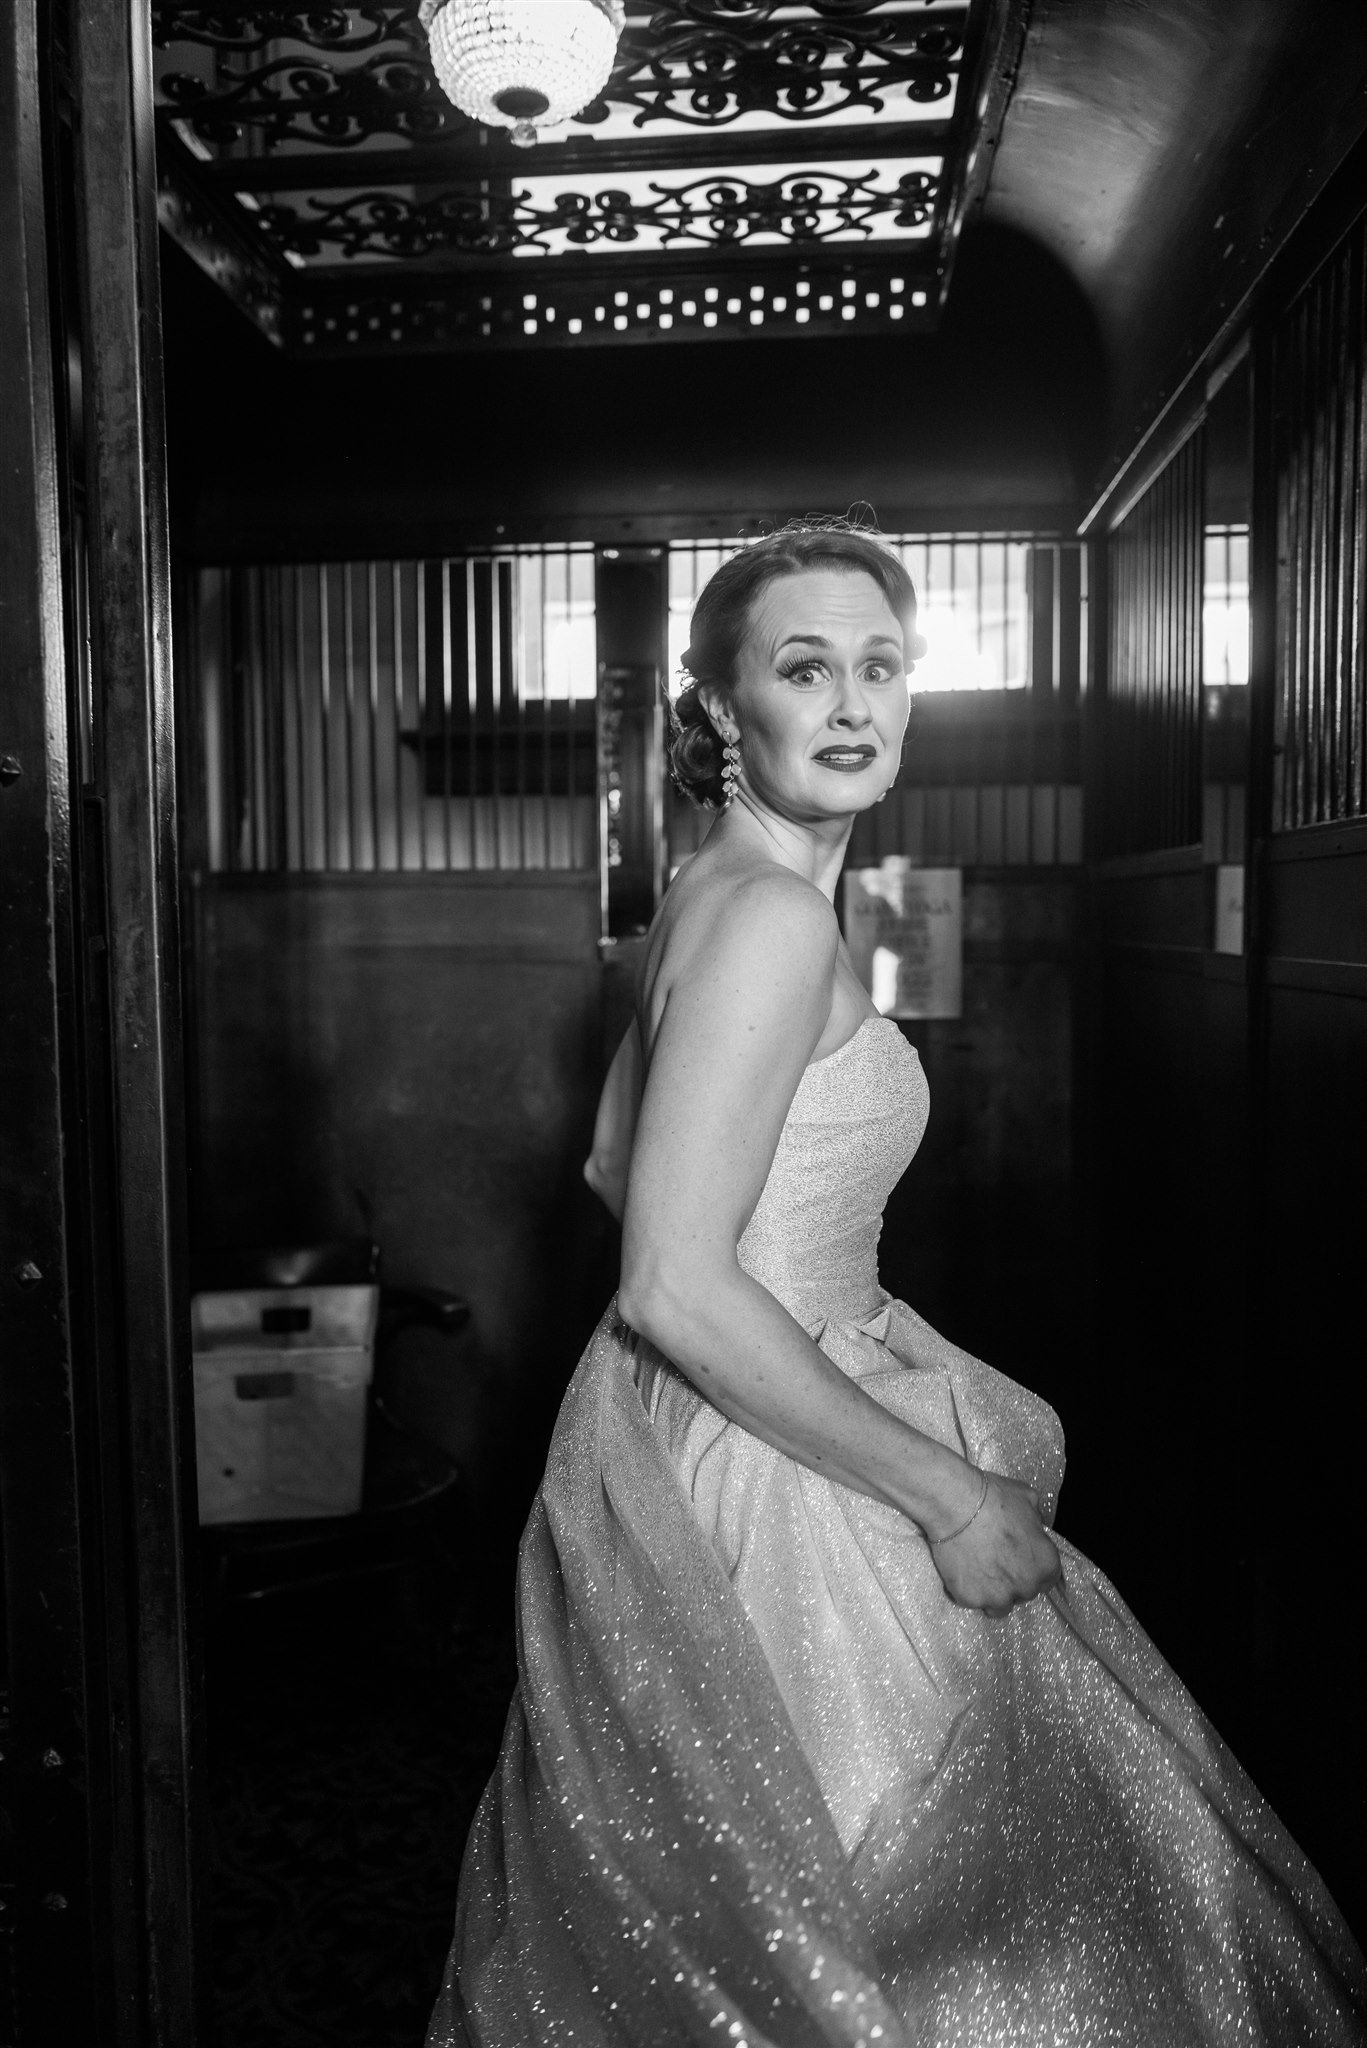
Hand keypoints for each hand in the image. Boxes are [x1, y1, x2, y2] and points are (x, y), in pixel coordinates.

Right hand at [929, 1471, 1061, 1616]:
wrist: (956, 1504)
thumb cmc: (994, 1498)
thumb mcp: (1028, 1499)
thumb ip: (1036, 1522)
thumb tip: (1033, 1526)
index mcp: (1046, 1564)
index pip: (1048, 1578)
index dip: (1033, 1567)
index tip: (1020, 1560)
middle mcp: (1026, 1587)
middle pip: (1024, 1593)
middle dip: (1013, 1580)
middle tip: (996, 1559)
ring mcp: (998, 1597)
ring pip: (1000, 1607)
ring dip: (993, 1593)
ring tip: (978, 1570)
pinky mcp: (970, 1599)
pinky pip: (972, 1600)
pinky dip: (967, 1589)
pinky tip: (961, 1569)